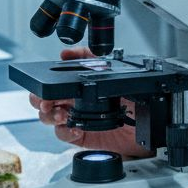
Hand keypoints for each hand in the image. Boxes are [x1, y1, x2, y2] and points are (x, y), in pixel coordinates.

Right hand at [28, 48, 153, 157]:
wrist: (146, 123)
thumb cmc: (133, 98)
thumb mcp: (112, 72)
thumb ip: (91, 58)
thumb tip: (68, 52)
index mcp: (78, 86)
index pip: (51, 84)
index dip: (42, 87)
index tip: (44, 88)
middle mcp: (74, 101)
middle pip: (43, 101)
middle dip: (40, 101)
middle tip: (47, 103)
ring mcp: (76, 118)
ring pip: (49, 118)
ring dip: (50, 116)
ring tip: (61, 115)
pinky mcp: (81, 136)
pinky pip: (63, 134)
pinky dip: (66, 132)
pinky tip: (74, 128)